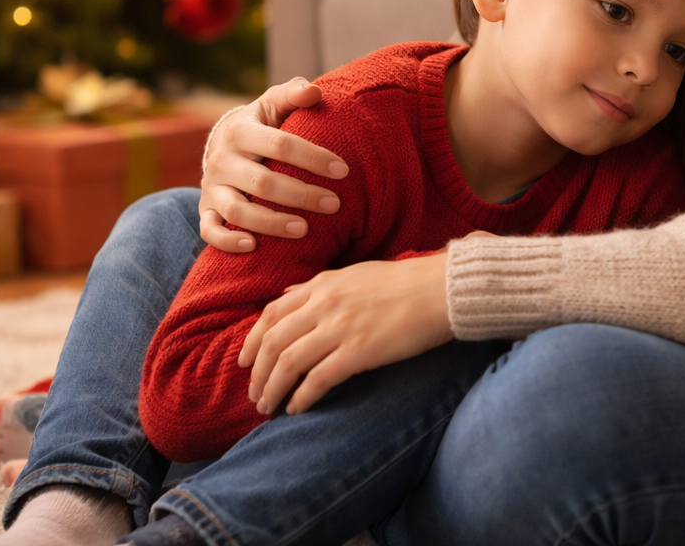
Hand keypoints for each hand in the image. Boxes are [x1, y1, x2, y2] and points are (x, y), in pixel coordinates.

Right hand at [197, 77, 349, 252]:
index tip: (343, 170)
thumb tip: (314, 92)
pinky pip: (209, 231)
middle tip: (334, 204)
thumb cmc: (261, 124)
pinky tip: (253, 247)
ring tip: (304, 229)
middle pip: (263, 182)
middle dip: (301, 195)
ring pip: (237, 211)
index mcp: (241, 131)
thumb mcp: (274, 104)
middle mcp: (222, 160)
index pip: (280, 145)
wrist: (222, 144)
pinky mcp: (206, 210)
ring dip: (272, 223)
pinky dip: (227, 241)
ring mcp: (212, 187)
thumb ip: (294, 93)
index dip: (313, 157)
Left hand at [237, 253, 452, 415]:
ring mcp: (340, 328)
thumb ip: (318, 288)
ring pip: (288, 363)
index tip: (244, 362)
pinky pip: (318, 379)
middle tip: (254, 394)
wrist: (440, 289)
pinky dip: (302, 397)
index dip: (252, 342)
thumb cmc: (403, 283)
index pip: (271, 315)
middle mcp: (324, 304)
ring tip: (268, 408)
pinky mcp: (360, 351)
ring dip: (273, 389)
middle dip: (257, 373)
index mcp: (322, 285)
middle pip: (273, 343)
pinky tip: (297, 409)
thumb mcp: (352, 275)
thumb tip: (287, 295)